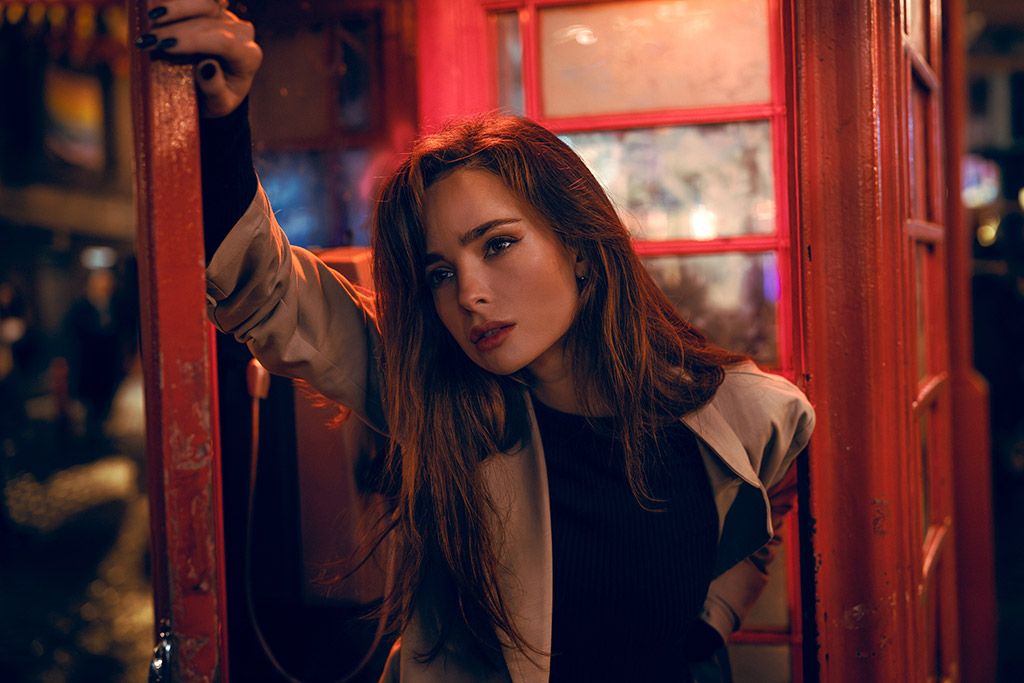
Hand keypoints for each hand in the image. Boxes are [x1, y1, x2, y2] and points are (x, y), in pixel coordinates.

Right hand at [135, 0, 262, 117]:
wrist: (219, 87)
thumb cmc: (218, 97)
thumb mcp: (220, 104)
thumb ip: (216, 89)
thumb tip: (207, 67)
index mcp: (249, 57)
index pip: (223, 42)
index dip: (192, 40)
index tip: (165, 45)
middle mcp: (242, 34)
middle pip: (208, 22)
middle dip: (175, 29)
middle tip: (147, 39)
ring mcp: (228, 18)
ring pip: (204, 3)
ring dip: (175, 8)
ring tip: (150, 18)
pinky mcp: (213, 9)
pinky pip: (197, 1)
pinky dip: (177, 2)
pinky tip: (157, 6)